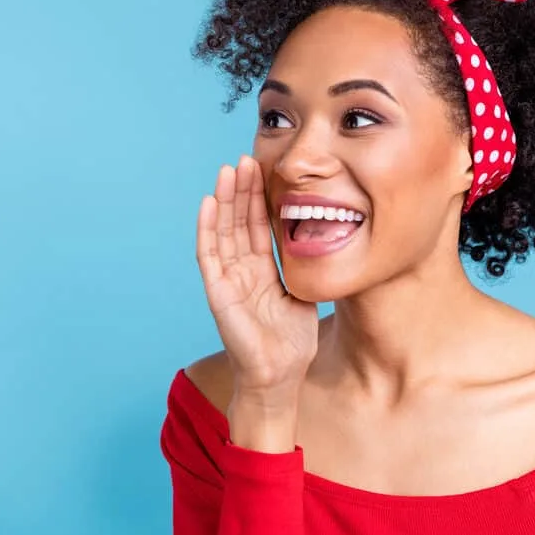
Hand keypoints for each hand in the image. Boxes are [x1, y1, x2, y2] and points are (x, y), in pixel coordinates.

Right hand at [196, 156, 318, 395]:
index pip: (259, 226)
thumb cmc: (291, 342)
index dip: (261, 198)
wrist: (280, 376)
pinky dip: (208, 228)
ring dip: (224, 200)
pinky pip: (208, 255)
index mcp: (263, 270)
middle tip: (246, 158)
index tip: (265, 168)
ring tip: (227, 170)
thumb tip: (327, 240)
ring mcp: (228, 280)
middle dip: (242, 190)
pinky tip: (209, 203)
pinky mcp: (217, 292)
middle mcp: (242, 271)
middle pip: (239, 222)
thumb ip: (305, 268)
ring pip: (223, 231)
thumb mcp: (305, 294)